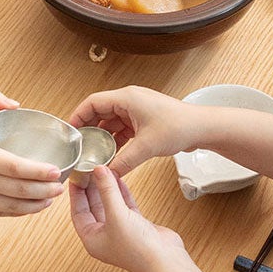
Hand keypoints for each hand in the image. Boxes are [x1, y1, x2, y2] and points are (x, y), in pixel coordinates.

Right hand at [0, 118, 64, 218]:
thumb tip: (0, 122)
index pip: (16, 166)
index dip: (39, 171)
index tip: (56, 171)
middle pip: (20, 189)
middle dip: (45, 190)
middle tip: (60, 187)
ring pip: (12, 205)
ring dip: (35, 204)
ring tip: (50, 200)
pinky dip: (16, 212)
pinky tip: (28, 208)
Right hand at [69, 86, 195, 178]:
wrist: (202, 128)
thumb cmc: (179, 127)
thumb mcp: (146, 147)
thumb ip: (123, 161)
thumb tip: (107, 173)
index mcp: (127, 98)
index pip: (93, 102)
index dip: (78, 116)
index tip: (71, 131)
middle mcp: (130, 100)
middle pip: (101, 112)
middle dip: (90, 129)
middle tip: (81, 146)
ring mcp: (137, 110)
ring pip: (112, 122)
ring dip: (104, 137)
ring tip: (95, 153)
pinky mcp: (144, 120)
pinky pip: (123, 129)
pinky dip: (117, 140)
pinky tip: (113, 154)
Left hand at [69, 164, 182, 271]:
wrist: (165, 261)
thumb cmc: (138, 249)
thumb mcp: (116, 215)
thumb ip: (107, 191)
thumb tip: (98, 171)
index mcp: (92, 239)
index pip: (78, 212)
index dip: (77, 194)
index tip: (77, 177)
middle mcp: (105, 236)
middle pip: (93, 207)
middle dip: (92, 188)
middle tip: (91, 170)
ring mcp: (121, 231)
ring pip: (110, 205)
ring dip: (108, 189)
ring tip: (105, 171)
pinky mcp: (137, 226)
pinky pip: (125, 206)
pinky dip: (122, 193)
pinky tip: (120, 180)